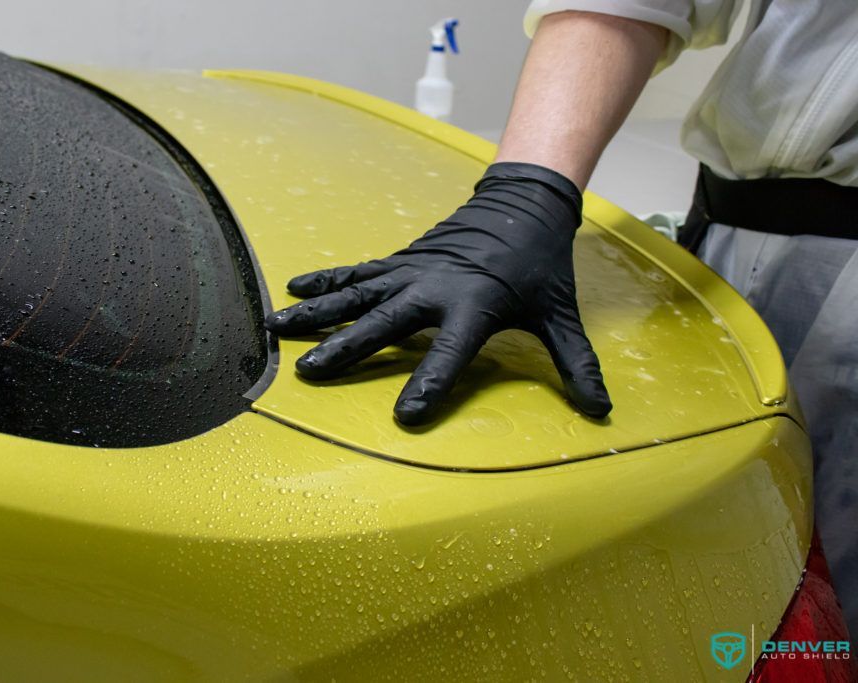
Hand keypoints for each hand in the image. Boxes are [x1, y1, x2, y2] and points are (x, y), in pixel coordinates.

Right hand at [265, 162, 611, 424]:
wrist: (521, 204)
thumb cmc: (541, 266)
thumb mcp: (561, 316)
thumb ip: (576, 364)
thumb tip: (602, 410)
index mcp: (476, 307)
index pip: (451, 354)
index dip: (431, 384)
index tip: (406, 416)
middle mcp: (436, 289)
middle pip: (386, 324)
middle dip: (348, 349)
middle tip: (311, 373)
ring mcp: (411, 272)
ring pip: (357, 296)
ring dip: (318, 314)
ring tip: (276, 329)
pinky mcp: (400, 261)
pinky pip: (357, 273)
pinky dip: (326, 281)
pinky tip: (293, 293)